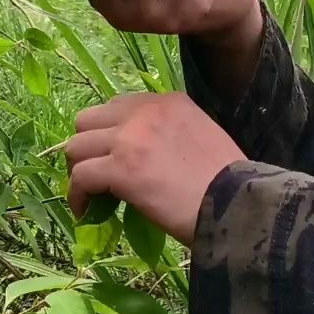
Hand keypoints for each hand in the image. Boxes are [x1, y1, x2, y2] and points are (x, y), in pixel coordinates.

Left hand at [64, 92, 244, 245]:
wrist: (237, 204)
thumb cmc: (229, 182)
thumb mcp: (201, 137)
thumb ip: (167, 135)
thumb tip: (141, 159)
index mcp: (168, 102)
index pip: (118, 107)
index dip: (109, 134)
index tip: (113, 156)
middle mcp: (144, 111)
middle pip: (87, 120)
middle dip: (87, 147)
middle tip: (96, 173)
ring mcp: (129, 138)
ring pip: (76, 146)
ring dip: (79, 170)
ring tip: (91, 193)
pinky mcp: (119, 169)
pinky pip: (80, 178)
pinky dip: (77, 195)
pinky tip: (86, 211)